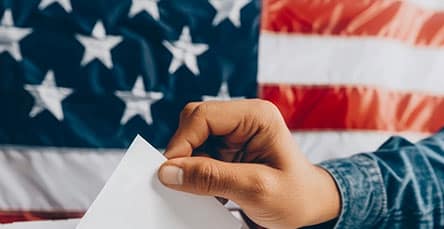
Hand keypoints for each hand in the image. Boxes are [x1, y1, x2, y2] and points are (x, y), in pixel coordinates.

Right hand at [158, 99, 339, 228]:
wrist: (309, 207)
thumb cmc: (295, 196)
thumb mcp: (255, 189)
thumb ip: (211, 178)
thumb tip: (168, 172)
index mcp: (256, 116)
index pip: (203, 116)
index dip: (181, 142)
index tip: (170, 172)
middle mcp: (243, 119)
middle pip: (194, 123)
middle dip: (183, 153)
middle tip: (180, 182)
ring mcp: (234, 134)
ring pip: (192, 140)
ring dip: (189, 165)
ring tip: (201, 190)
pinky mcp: (228, 150)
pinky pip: (198, 155)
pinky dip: (195, 173)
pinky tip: (208, 191)